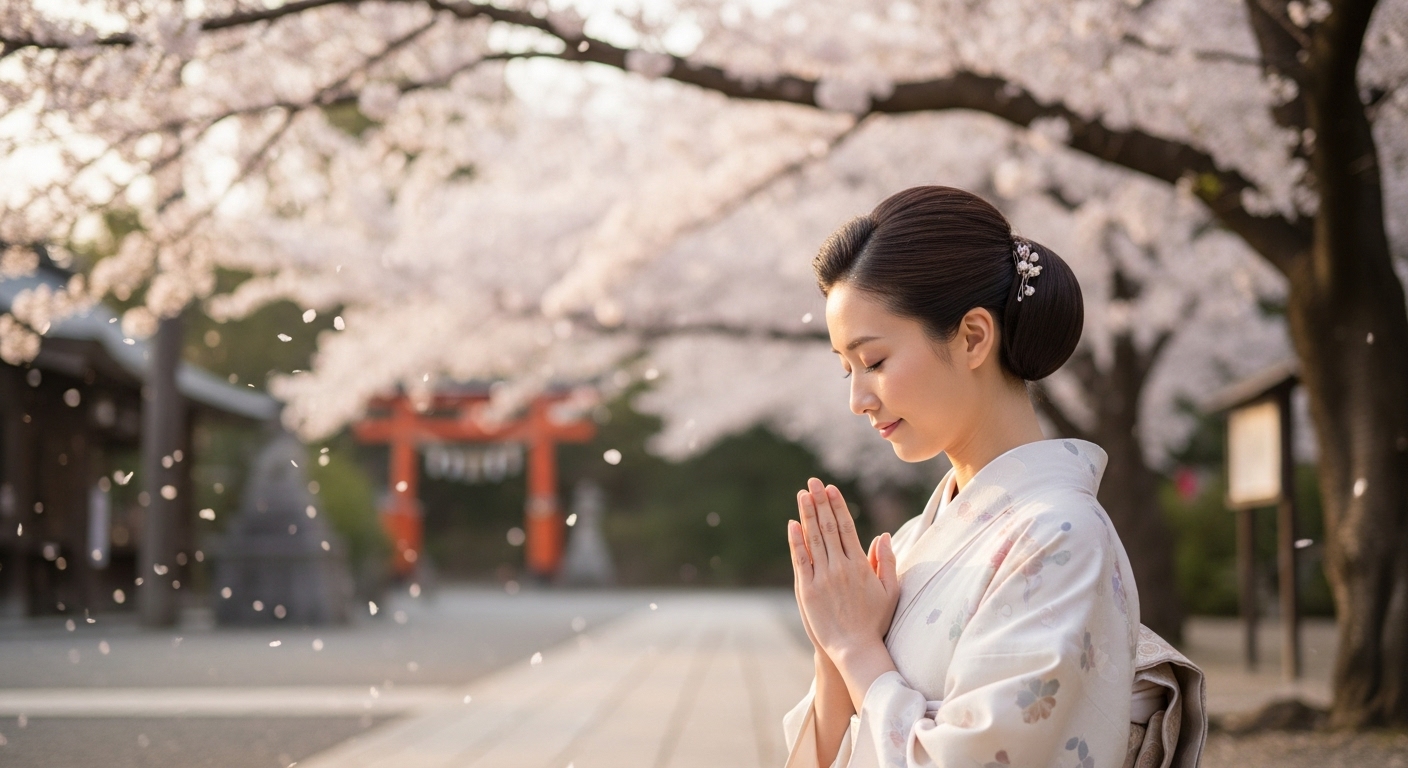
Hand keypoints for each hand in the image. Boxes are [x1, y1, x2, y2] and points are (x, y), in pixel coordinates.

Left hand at [788, 478, 899, 661]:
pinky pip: (800, 560)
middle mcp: (840, 567)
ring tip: (803, 495)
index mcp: (860, 565)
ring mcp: (822, 578)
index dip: (838, 506)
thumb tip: (883, 535)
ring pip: (814, 539)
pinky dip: (796, 541)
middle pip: (828, 528)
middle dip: (820, 502)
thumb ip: (887, 562)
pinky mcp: (807, 590)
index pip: (847, 528)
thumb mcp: (890, 591)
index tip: (831, 489)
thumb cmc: (875, 621)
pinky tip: (793, 524)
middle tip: (813, 482)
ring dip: (808, 514)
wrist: (855, 649)